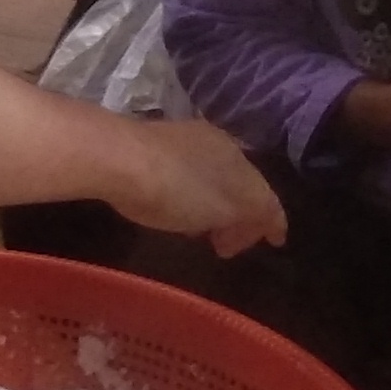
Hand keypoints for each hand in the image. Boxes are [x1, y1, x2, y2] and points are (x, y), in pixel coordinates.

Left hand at [104, 116, 289, 257]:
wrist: (118, 159)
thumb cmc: (179, 189)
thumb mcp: (229, 206)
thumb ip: (257, 212)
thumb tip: (266, 222)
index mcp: (238, 155)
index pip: (264, 191)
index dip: (270, 219)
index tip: (273, 242)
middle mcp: (214, 142)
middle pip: (238, 184)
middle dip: (240, 217)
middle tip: (228, 247)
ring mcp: (180, 142)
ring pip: (210, 179)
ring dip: (213, 209)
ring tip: (202, 234)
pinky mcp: (149, 148)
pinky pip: (183, 178)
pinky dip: (190, 199)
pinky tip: (176, 213)